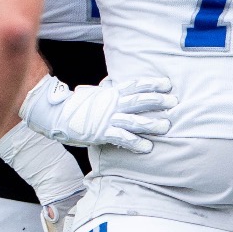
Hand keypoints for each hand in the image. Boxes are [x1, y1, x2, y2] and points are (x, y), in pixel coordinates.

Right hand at [20, 75, 175, 151]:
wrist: (58, 115)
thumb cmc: (81, 106)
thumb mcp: (99, 95)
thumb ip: (114, 93)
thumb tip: (125, 86)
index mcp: (113, 93)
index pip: (135, 85)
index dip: (152, 84)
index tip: (167, 84)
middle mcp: (113, 104)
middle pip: (139, 101)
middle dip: (157, 101)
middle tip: (174, 103)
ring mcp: (108, 118)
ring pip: (134, 120)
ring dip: (151, 123)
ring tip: (166, 126)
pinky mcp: (103, 133)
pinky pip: (122, 138)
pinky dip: (136, 143)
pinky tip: (147, 147)